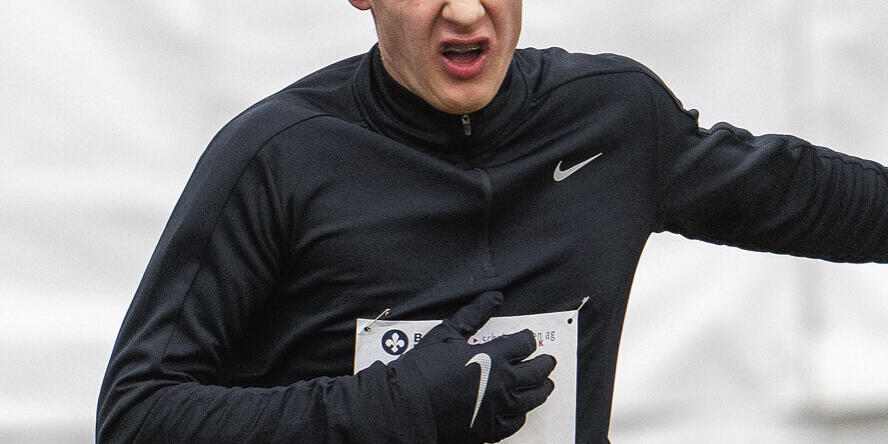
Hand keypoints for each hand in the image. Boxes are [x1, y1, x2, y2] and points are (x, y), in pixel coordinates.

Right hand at [388, 291, 556, 443]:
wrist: (406, 407)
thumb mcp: (447, 334)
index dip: (528, 339)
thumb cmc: (422, 368)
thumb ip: (473, 315)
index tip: (527, 338)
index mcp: (493, 356)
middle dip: (545, 363)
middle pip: (537, 371)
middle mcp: (503, 383)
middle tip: (549, 361)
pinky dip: (521, 414)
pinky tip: (520, 410)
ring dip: (542, 389)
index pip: (524, 343)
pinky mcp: (490, 429)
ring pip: (532, 398)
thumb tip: (494, 297)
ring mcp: (499, 408)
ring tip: (546, 385)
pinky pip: (516, 422)